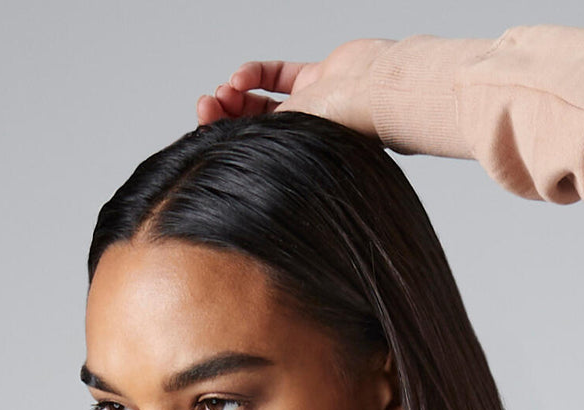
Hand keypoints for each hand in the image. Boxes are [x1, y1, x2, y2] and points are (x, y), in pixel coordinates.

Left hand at [196, 38, 396, 140]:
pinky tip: (242, 77)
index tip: (204, 122)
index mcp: (295, 161)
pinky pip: (278, 75)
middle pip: (252, 128)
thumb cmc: (344, 127)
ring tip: (225, 90)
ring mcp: (310, 108)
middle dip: (225, 113)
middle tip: (208, 104)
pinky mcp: (318, 78)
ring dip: (237, 94)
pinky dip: (255, 73)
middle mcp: (302, 138)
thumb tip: (213, 158)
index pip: (250, 151)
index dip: (222, 135)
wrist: (379, 91)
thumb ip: (255, 145)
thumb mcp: (288, 143)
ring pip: (261, 101)